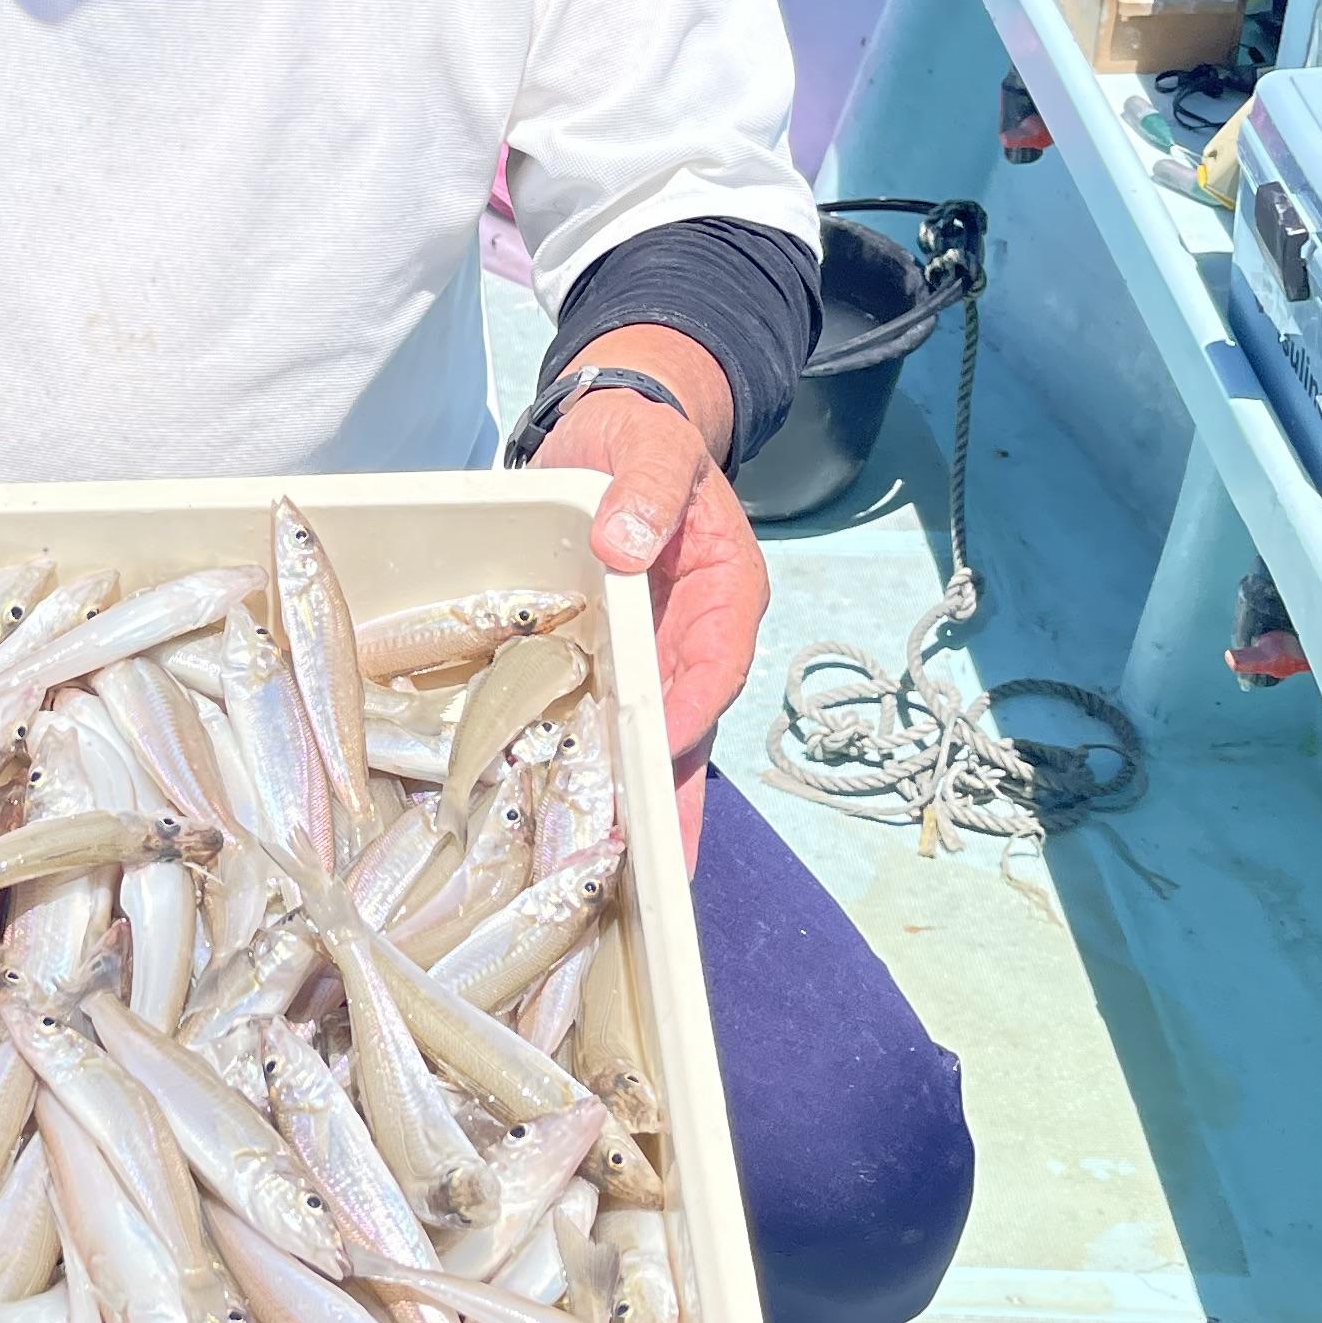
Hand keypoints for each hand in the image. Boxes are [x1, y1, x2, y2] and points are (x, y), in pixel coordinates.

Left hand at [535, 329, 764, 871]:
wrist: (619, 430)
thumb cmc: (641, 438)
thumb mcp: (650, 446)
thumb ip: (645, 485)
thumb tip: (630, 541)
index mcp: (729, 590)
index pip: (716, 661)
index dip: (690, 706)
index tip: (660, 746)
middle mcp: (703, 638)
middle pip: (695, 728)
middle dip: (677, 800)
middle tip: (658, 876)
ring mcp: (663, 659)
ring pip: (662, 746)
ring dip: (647, 811)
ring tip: (632, 892)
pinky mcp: (621, 666)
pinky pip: (621, 729)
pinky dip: (611, 780)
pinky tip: (592, 841)